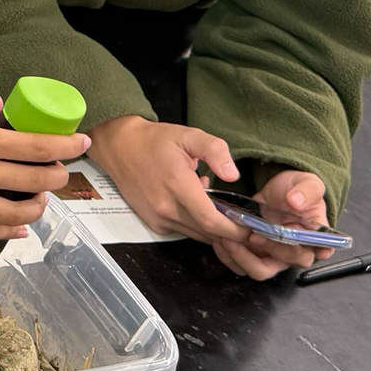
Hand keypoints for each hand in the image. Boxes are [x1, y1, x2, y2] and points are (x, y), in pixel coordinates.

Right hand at [0, 91, 88, 240]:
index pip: (34, 146)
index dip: (65, 146)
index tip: (81, 143)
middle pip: (35, 181)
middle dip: (57, 176)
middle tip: (61, 172)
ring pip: (19, 212)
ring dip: (37, 205)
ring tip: (38, 198)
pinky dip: (12, 229)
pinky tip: (20, 226)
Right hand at [89, 115, 235, 243]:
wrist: (120, 147)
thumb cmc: (154, 141)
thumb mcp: (189, 135)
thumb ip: (215, 151)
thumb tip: (232, 175)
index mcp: (178, 186)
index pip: (211, 222)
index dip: (235, 230)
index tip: (250, 226)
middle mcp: (167, 208)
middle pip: (207, 234)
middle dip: (230, 233)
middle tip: (245, 222)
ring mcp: (159, 218)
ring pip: (197, 235)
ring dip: (214, 230)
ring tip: (223, 211)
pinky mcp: (154, 223)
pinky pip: (184, 232)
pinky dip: (198, 226)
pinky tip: (199, 207)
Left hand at [225, 169, 331, 279]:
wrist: (277, 191)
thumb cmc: (297, 190)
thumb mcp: (307, 183)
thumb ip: (306, 191)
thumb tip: (296, 201)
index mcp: (315, 237)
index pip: (319, 251)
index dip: (308, 250)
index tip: (292, 239)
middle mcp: (296, 252)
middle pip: (286, 262)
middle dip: (268, 248)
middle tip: (253, 234)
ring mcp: (273, 256)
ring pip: (259, 270)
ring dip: (242, 257)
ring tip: (228, 237)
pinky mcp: (254, 255)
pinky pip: (240, 265)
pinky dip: (228, 255)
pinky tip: (219, 238)